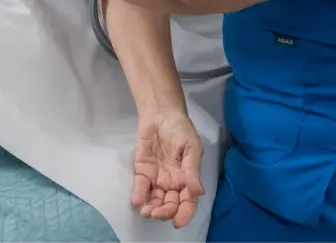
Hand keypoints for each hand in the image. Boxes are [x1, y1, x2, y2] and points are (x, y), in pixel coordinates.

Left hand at [132, 110, 204, 227]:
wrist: (161, 114)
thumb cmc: (181, 130)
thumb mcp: (192, 147)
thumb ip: (193, 170)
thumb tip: (199, 192)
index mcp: (188, 179)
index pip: (188, 202)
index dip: (184, 214)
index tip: (177, 222)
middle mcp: (172, 183)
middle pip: (170, 204)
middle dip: (165, 213)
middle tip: (157, 214)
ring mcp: (157, 178)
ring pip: (155, 200)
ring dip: (152, 208)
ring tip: (147, 212)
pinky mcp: (142, 171)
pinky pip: (141, 187)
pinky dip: (139, 196)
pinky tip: (137, 201)